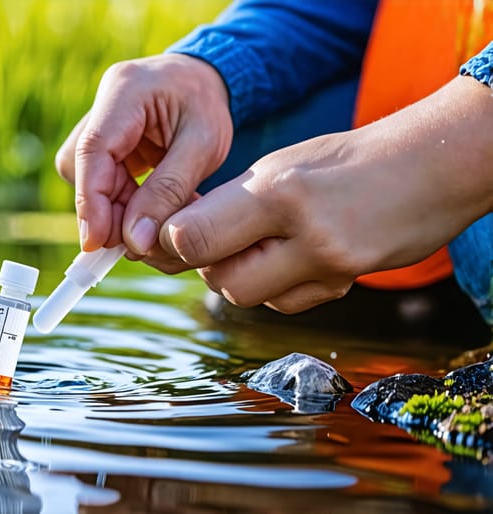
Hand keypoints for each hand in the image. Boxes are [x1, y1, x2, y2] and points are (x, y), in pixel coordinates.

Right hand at [55, 53, 232, 255]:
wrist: (208, 79)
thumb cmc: (208, 105)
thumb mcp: (204, 146)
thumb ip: (169, 191)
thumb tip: (135, 241)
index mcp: (126, 90)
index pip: (93, 149)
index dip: (91, 201)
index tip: (97, 242)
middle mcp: (102, 102)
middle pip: (83, 165)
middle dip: (106, 209)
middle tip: (138, 240)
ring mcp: (98, 120)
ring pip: (86, 175)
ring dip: (114, 206)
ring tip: (151, 219)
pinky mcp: (102, 139)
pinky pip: (98, 177)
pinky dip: (120, 200)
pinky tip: (146, 207)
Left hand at [159, 75, 492, 312]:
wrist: (430, 167)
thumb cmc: (346, 160)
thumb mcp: (280, 166)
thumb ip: (228, 205)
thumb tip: (174, 240)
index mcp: (279, 190)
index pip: (193, 236)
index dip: (169, 241)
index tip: (167, 233)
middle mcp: (304, 233)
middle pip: (217, 278)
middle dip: (205, 262)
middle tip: (216, 237)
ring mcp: (329, 266)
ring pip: (247, 297)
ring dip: (239, 276)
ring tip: (261, 240)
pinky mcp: (343, 286)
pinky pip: (282, 303)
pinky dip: (274, 287)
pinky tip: (293, 255)